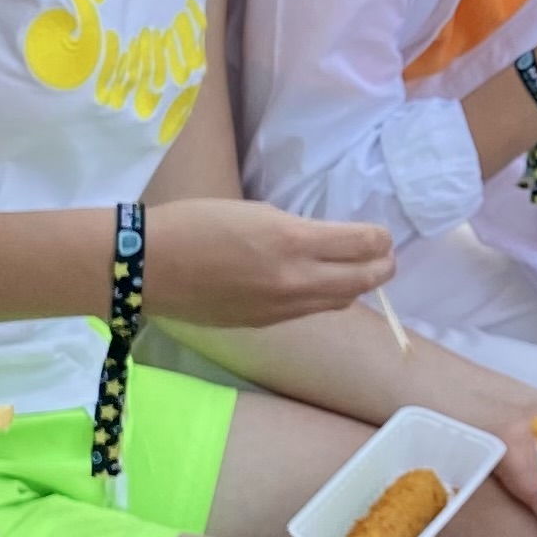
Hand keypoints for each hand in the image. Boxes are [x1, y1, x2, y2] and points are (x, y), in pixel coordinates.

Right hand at [143, 196, 396, 328]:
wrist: (149, 266)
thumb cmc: (195, 224)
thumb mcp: (255, 212)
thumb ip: (296, 231)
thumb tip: (324, 242)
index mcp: (293, 241)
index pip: (362, 245)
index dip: (380, 239)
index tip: (382, 234)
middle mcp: (296, 280)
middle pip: (363, 280)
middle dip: (383, 267)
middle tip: (387, 257)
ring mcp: (281, 307)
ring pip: (340, 301)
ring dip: (357, 286)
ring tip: (360, 272)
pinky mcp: (265, 323)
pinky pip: (309, 310)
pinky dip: (324, 297)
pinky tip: (318, 285)